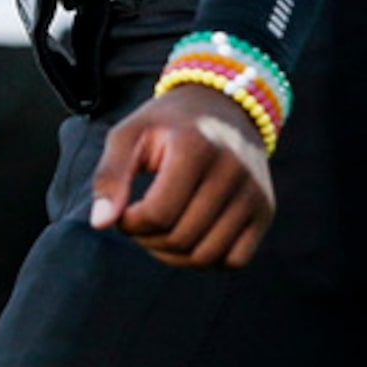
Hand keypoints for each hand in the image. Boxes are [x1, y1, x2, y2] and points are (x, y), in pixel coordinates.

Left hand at [89, 85, 275, 267]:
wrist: (222, 106)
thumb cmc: (166, 124)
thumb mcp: (130, 134)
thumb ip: (110, 176)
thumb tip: (101, 224)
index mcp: (195, 146)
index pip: (158, 213)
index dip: (130, 223)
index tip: (123, 212)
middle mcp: (232, 170)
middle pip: (181, 238)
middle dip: (147, 240)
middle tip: (138, 223)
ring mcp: (254, 192)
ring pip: (206, 256)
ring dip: (173, 256)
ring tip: (159, 232)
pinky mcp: (265, 210)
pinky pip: (235, 260)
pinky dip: (206, 260)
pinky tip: (188, 238)